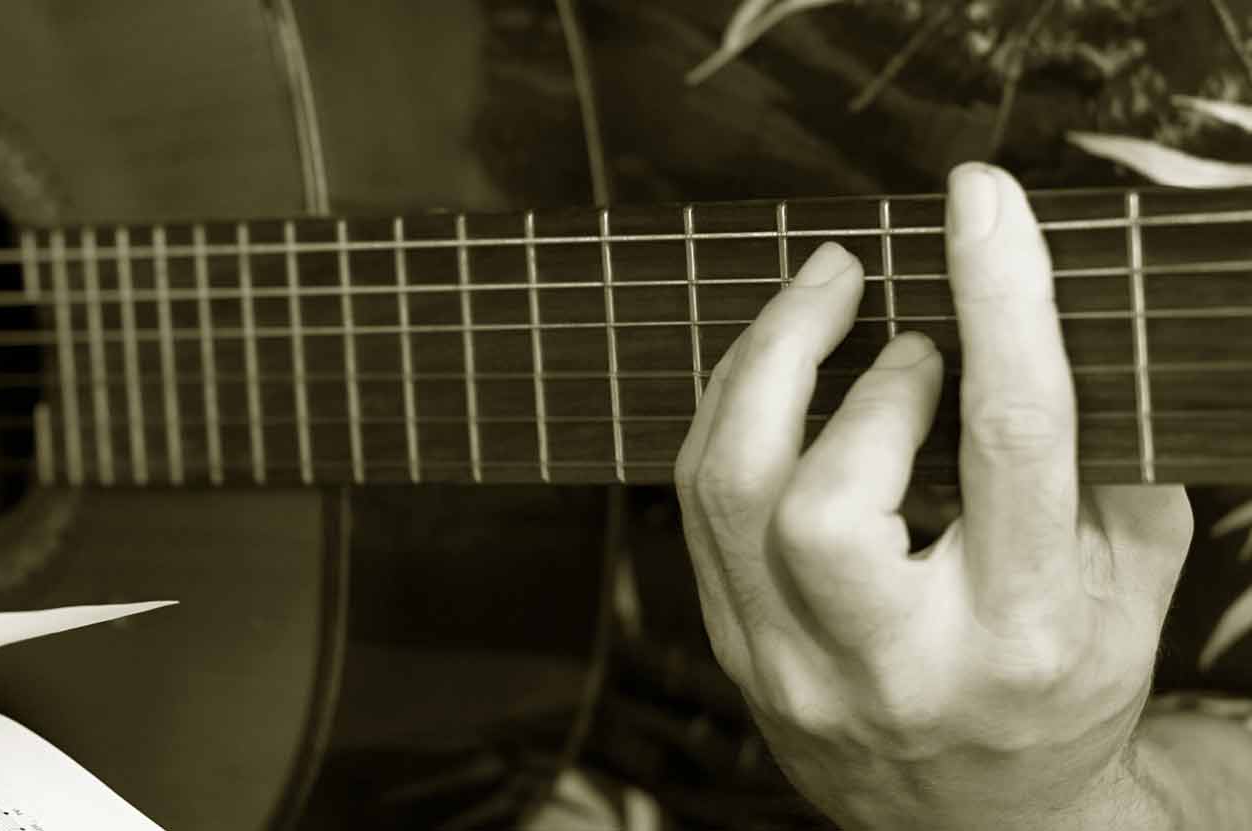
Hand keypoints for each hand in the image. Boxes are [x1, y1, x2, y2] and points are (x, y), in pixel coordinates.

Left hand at [673, 163, 1192, 828]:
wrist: (979, 824)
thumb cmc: (1065, 677)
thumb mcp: (1133, 576)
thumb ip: (1104, 449)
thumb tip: (1042, 304)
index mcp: (1026, 633)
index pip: (1009, 443)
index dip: (998, 301)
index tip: (981, 204)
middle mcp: (896, 662)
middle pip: (824, 499)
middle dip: (854, 374)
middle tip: (896, 315)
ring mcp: (795, 668)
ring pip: (728, 493)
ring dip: (768, 364)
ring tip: (823, 296)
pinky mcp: (734, 653)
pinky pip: (697, 507)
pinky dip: (731, 414)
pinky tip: (774, 373)